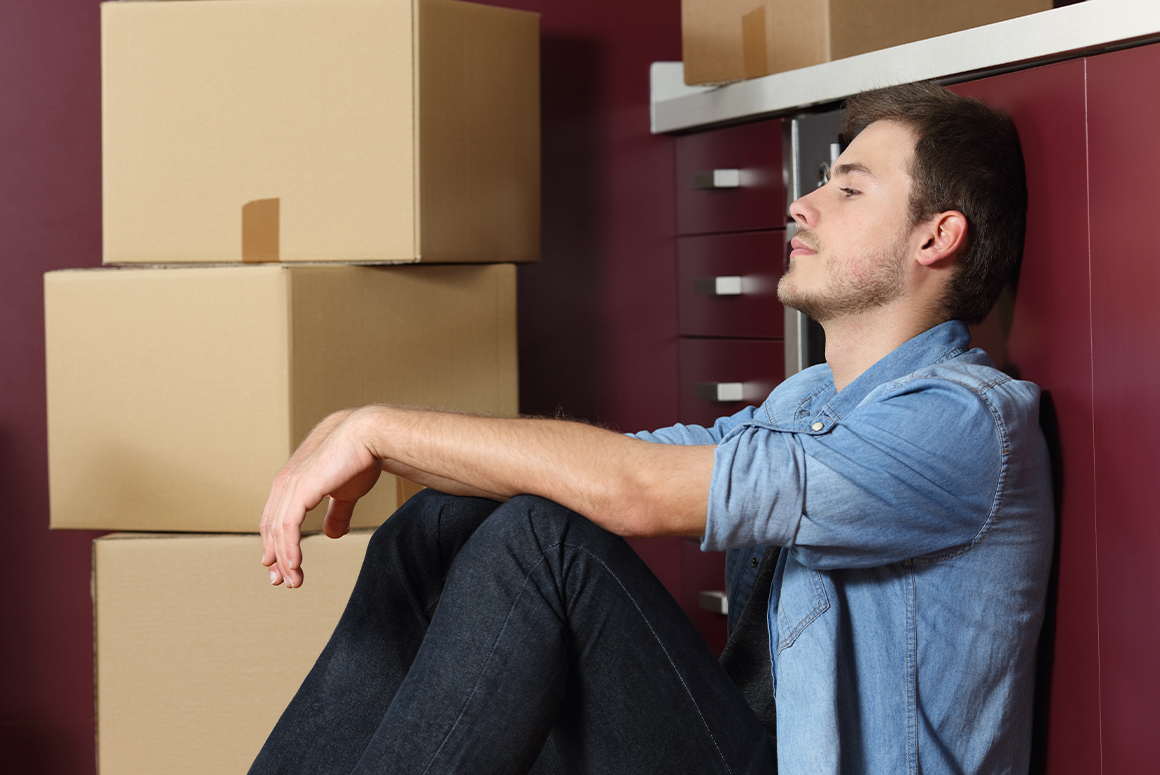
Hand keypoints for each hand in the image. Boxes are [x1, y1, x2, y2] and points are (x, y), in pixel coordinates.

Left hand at [260, 408, 382, 587]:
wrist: (368, 435)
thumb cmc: (360, 458)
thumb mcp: (346, 492)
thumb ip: (336, 513)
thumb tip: (331, 535)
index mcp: (291, 482)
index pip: (275, 520)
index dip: (277, 545)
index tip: (283, 569)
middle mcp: (284, 484)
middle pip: (270, 529)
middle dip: (275, 558)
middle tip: (282, 582)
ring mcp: (289, 487)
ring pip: (278, 533)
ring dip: (285, 561)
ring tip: (294, 582)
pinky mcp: (299, 491)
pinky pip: (288, 528)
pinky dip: (289, 551)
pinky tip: (294, 567)